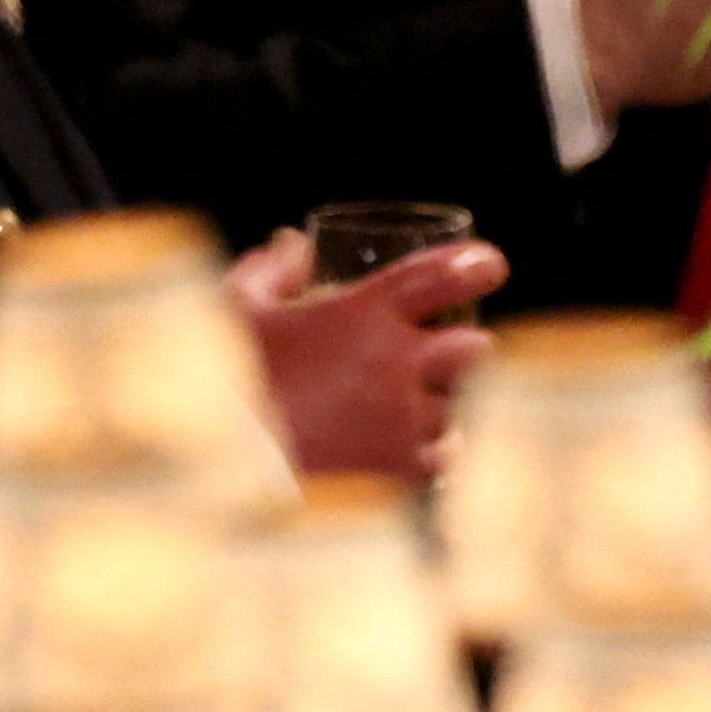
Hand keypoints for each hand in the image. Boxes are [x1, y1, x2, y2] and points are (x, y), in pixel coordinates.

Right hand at [229, 230, 504, 479]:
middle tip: (444, 347)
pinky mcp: (397, 467)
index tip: (490, 266)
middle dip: (465, 346)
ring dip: (444, 400)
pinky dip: (433, 448)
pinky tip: (409, 443)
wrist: (220, 460)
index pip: (445, 277)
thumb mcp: (239, 307)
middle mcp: (395, 363)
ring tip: (412, 401)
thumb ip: (273, 270)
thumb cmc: (226, 374)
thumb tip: (294, 243)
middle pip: (475, 348)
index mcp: (363, 313)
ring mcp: (401, 419)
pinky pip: (442, 455)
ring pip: (459, 406)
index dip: (479, 265)